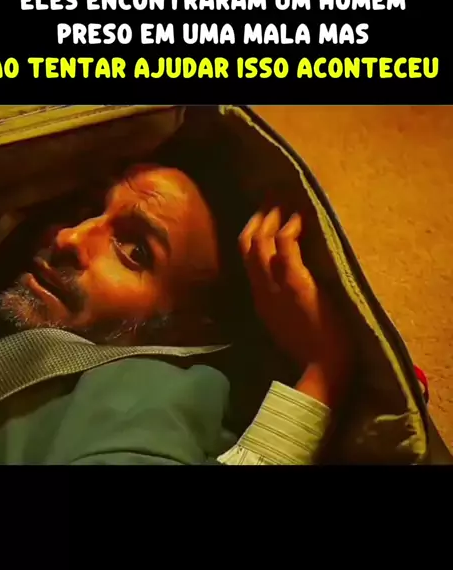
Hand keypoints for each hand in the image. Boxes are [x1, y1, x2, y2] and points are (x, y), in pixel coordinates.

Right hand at [239, 207, 352, 406]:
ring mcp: (276, 286)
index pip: (246, 260)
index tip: (262, 220)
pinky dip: (290, 228)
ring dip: (270, 218)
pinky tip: (299, 218)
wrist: (322, 367)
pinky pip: (285, 246)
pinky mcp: (296, 283)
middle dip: (256, 220)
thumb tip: (289, 282)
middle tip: (270, 203)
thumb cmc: (313, 348)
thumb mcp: (288, 323)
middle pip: (246, 246)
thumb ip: (283, 302)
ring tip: (283, 205)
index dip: (251, 235)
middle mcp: (262, 290)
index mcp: (260, 299)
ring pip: (260, 242)